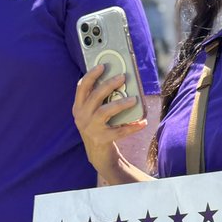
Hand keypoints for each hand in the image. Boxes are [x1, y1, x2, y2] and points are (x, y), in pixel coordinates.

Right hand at [73, 65, 147, 180]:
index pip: (81, 87)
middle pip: (95, 96)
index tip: (102, 66)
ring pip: (105, 111)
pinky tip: (143, 122)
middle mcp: (81, 117)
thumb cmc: (99, 128)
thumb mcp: (94, 113)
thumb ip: (100, 100)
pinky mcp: (101, 140)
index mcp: (78, 108)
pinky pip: (119, 131)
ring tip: (134, 99)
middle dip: (109, 84)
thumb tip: (118, 81)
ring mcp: (90, 129)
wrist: (99, 155)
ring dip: (120, 104)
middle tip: (122, 77)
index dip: (91, 75)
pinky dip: (132, 126)